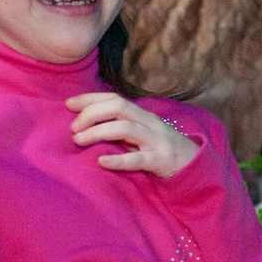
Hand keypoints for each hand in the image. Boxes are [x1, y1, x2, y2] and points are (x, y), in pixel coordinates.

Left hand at [67, 93, 198, 177]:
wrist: (193, 163)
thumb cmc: (158, 147)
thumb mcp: (139, 132)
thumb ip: (118, 126)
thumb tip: (85, 123)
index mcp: (141, 114)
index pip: (114, 98)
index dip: (90, 98)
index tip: (68, 104)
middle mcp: (148, 122)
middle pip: (119, 107)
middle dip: (92, 113)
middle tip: (73, 127)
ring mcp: (156, 140)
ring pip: (126, 128)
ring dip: (99, 132)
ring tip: (78, 140)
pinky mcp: (160, 160)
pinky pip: (138, 159)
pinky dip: (118, 159)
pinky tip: (101, 162)